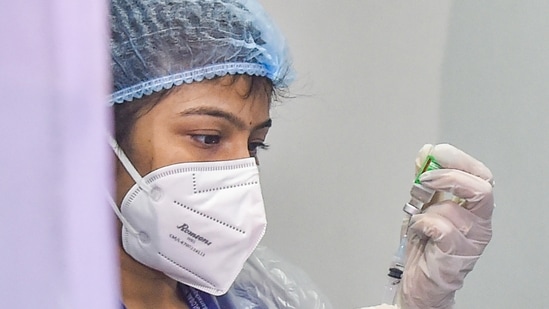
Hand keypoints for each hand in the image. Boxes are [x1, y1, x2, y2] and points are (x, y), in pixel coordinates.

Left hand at [399, 144, 493, 308]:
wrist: (419, 280)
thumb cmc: (425, 244)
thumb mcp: (423, 204)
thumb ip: (426, 180)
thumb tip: (427, 152)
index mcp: (475, 208)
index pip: (481, 175)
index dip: (458, 160)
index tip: (434, 154)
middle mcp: (479, 223)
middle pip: (481, 187)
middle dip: (449, 176)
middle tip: (425, 179)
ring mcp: (471, 240)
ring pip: (450, 208)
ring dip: (426, 209)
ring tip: (420, 220)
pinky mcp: (456, 254)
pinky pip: (439, 227)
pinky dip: (422, 223)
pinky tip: (419, 232)